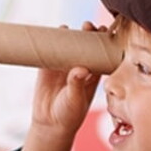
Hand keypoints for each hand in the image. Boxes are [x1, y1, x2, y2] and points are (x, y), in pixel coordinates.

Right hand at [29, 21, 103, 135]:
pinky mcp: (46, 68)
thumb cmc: (69, 115)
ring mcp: (62, 67)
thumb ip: (77, 84)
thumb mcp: (75, 100)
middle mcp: (78, 67)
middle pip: (85, 45)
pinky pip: (47, 52)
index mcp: (92, 74)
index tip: (104, 30)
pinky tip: (49, 35)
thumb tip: (81, 69)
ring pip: (66, 46)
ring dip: (68, 35)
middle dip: (87, 33)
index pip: (100, 54)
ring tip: (67, 28)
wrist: (50, 124)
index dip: (103, 41)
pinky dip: (48, 43)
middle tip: (88, 26)